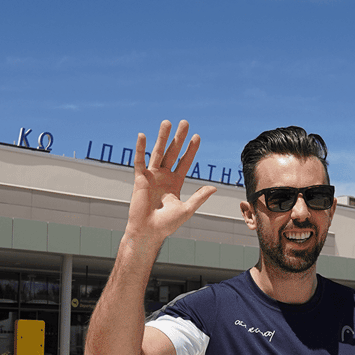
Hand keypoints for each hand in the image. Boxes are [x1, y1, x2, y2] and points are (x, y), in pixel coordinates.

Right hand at [124, 120, 217, 248]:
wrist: (148, 232)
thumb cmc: (167, 225)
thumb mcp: (187, 209)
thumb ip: (199, 197)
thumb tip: (214, 187)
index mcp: (175, 183)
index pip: (185, 162)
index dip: (191, 150)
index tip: (197, 137)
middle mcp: (164, 177)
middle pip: (173, 153)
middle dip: (179, 138)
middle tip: (185, 123)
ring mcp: (152, 176)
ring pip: (158, 152)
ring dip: (162, 137)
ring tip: (167, 122)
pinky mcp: (140, 179)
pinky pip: (140, 161)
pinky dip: (140, 149)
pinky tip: (142, 135)